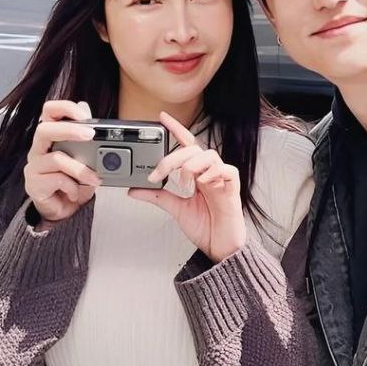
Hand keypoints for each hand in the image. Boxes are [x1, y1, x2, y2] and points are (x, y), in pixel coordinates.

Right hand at [24, 100, 99, 223]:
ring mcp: (34, 167)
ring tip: (95, 178)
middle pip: (44, 129)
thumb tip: (85, 106)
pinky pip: (57, 180)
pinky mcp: (34, 185)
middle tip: (91, 134)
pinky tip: (76, 192)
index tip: (84, 114)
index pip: (48, 112)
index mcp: (49, 137)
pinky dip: (72, 186)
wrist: (63, 210)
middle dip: (69, 130)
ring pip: (56, 159)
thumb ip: (82, 132)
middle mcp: (37, 149)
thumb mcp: (82, 155)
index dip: (64, 108)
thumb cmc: (71, 179)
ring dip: (80, 168)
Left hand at [129, 112, 245, 262]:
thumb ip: (157, 196)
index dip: (176, 129)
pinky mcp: (232, 188)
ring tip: (184, 181)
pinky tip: (204, 182)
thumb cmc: (205, 226)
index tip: (162, 118)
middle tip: (159, 173)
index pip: (186, 145)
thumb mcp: (175, 209)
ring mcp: (221, 179)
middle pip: (193, 149)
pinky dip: (212, 173)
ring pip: (209, 156)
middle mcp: (209, 173)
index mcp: (196, 174)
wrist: (220, 247)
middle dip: (174, 157)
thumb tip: (134, 189)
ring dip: (192, 165)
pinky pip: (226, 170)